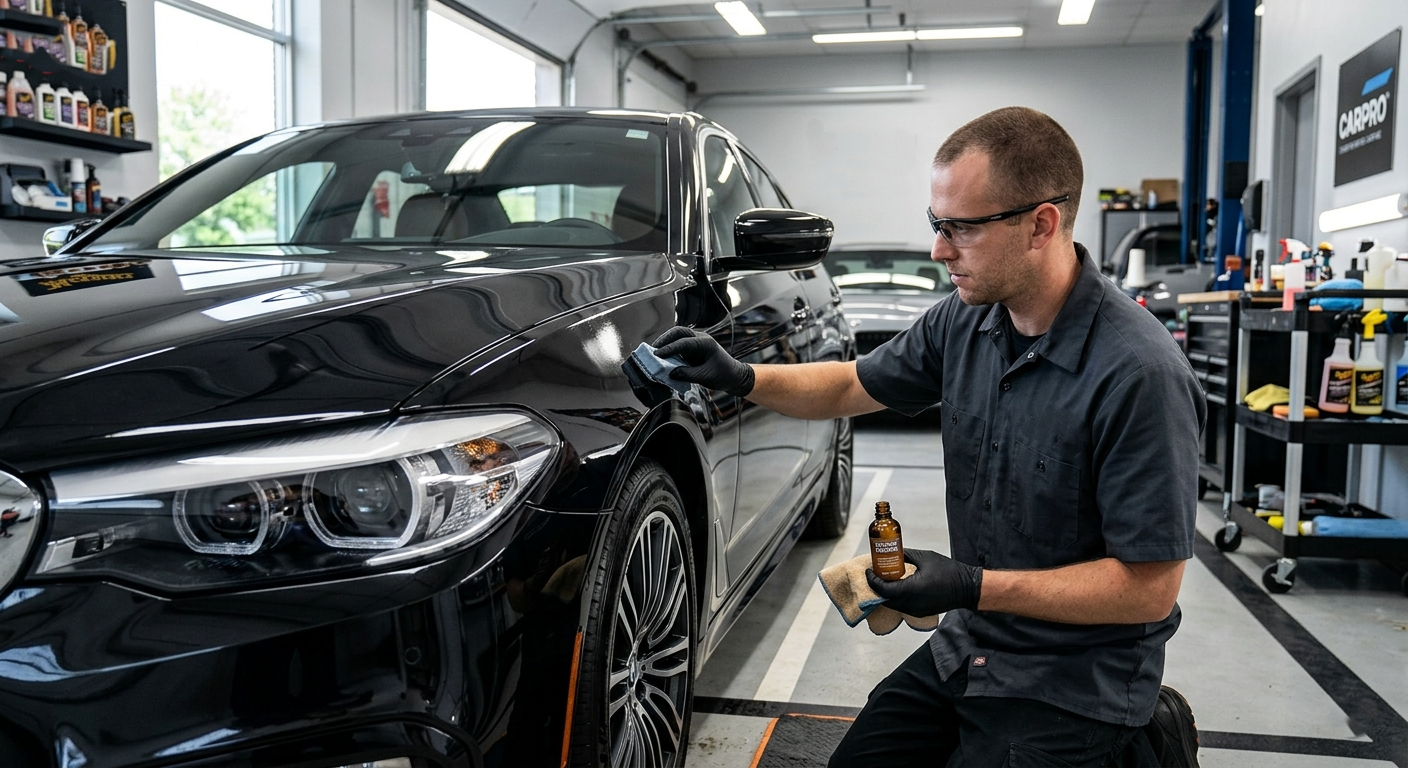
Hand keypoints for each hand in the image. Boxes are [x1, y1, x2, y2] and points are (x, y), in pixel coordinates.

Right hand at [653, 327, 754, 396]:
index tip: (657, 355)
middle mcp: (699, 339)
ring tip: (654, 353)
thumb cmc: (723, 375)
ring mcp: (695, 344)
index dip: (669, 348)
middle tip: (652, 350)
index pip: (683, 342)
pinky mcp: (692, 350)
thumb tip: (669, 373)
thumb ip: (687, 374)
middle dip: (664, 339)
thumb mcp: (705, 377)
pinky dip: (669, 350)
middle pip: (678, 332)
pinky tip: (661, 358)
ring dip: (665, 343)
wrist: (734, 376)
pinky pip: (678, 347)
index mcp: (705, 343)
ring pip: (677, 337)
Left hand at [865, 549, 981, 616]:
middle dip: (876, 587)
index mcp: (911, 590)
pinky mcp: (920, 612)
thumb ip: (906, 555)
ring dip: (885, 593)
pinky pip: (901, 606)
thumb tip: (893, 552)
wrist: (967, 588)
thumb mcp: (925, 558)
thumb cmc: (949, 572)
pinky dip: (895, 598)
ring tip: (884, 578)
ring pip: (892, 604)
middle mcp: (911, 603)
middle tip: (874, 573)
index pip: (883, 589)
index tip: (868, 571)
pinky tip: (897, 586)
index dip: (872, 581)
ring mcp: (915, 610)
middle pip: (884, 599)